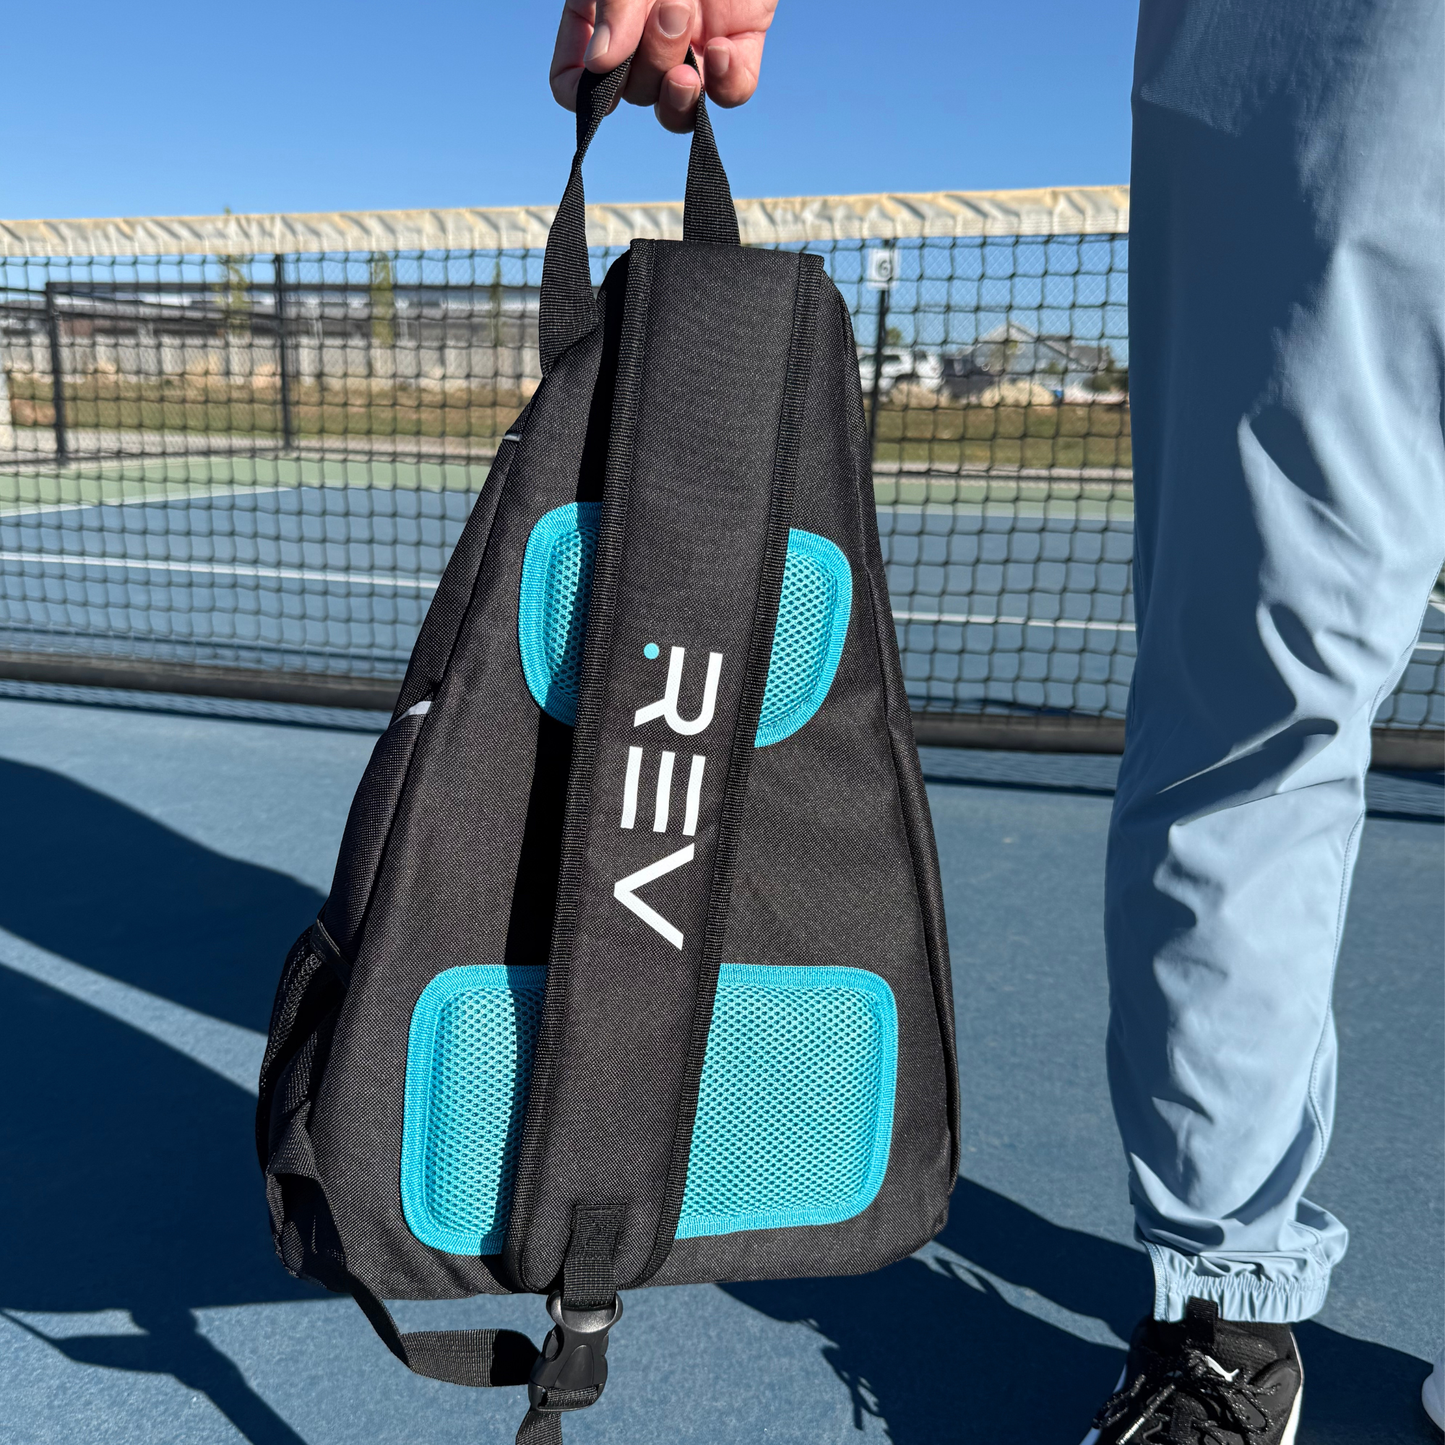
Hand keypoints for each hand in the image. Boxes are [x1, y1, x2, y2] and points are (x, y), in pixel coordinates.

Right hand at [550, 0, 775, 133]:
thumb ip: (615, 5)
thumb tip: (599, 65)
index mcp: (601, 19)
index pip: (576, 83)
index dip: (582, 95)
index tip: (601, 76)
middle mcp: (643, 44)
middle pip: (631, 93)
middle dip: (648, 56)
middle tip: (671, 4)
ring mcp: (691, 50)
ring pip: (676, 108)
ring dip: (678, 85)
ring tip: (686, 25)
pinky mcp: (737, 50)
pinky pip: (730, 95)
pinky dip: (726, 82)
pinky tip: (723, 47)